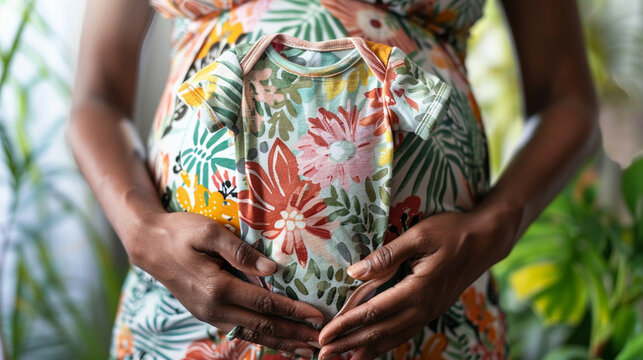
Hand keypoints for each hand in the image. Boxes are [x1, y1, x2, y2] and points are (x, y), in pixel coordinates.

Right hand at [127, 210, 323, 357]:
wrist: (148, 244)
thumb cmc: (180, 232)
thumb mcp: (209, 232)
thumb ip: (241, 251)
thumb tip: (271, 269)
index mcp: (217, 288)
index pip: (265, 303)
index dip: (293, 311)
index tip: (317, 316)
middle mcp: (214, 308)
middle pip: (262, 326)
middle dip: (294, 334)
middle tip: (321, 341)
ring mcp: (209, 314)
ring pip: (252, 333)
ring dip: (280, 342)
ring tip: (305, 350)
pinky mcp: (207, 313)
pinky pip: (240, 330)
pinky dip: (262, 338)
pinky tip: (276, 341)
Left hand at [317, 207, 518, 359]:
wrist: (486, 240)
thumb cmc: (452, 232)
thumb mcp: (418, 236)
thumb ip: (386, 255)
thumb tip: (354, 272)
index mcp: (418, 290)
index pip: (374, 313)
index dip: (347, 325)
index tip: (325, 336)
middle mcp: (423, 308)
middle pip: (381, 332)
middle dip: (350, 345)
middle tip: (324, 354)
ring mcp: (429, 312)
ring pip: (393, 337)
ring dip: (366, 349)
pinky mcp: (431, 310)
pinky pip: (404, 332)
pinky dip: (385, 343)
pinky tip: (372, 348)